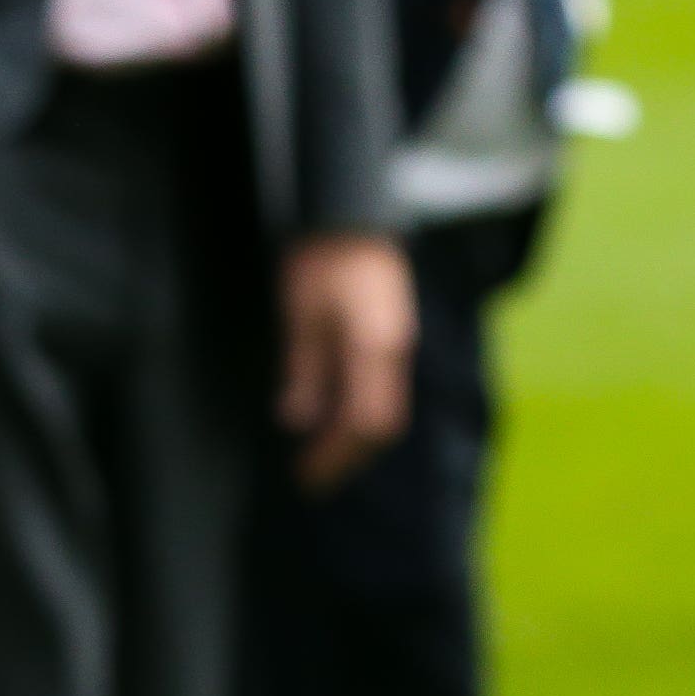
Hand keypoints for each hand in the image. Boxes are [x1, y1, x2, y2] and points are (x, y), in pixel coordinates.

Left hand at [279, 229, 416, 492]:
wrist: (349, 215)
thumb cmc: (321, 259)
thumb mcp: (302, 313)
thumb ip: (304, 367)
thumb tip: (298, 419)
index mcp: (376, 349)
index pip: (366, 422)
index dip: (336, 455)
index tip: (304, 477)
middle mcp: (394, 353)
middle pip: (382, 424)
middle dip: (347, 457)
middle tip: (310, 480)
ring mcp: (396, 345)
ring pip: (384, 409)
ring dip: (352, 439)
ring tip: (318, 457)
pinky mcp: (389, 337)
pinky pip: (380, 390)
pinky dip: (356, 415)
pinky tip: (329, 419)